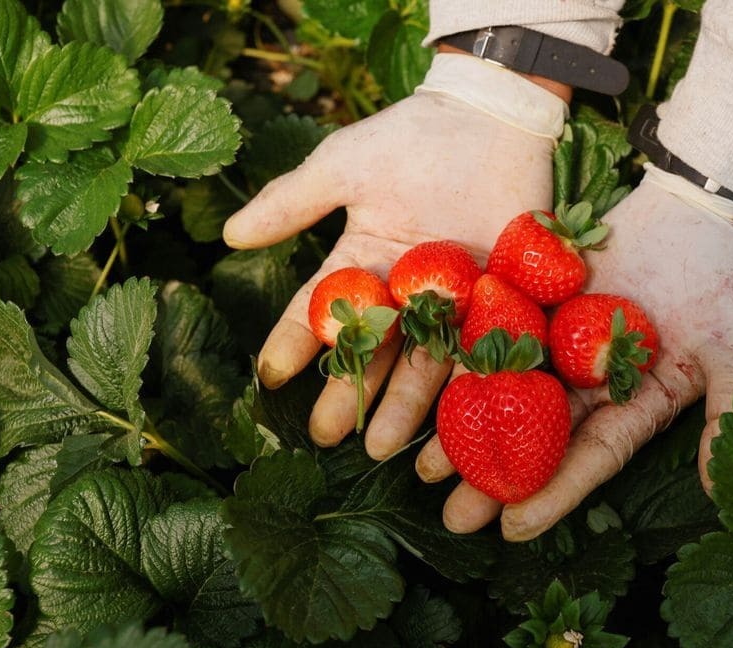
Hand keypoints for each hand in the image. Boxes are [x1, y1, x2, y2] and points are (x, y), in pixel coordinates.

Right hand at [223, 56, 559, 457]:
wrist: (492, 116)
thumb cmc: (414, 135)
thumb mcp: (344, 164)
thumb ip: (294, 201)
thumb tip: (231, 236)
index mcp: (363, 262)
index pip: (320, 310)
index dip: (295, 343)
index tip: (270, 377)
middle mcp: (404, 292)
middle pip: (371, 351)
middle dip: (348, 393)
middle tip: (327, 434)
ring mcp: (452, 302)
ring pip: (423, 364)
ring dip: (402, 407)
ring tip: (380, 447)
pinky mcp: (501, 303)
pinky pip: (482, 353)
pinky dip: (468, 390)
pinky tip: (453, 428)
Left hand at [415, 166, 732, 540]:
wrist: (704, 211)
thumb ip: (727, 417)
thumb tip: (719, 492)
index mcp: (635, 405)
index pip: (590, 457)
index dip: (553, 493)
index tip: (512, 529)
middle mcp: (590, 383)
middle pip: (536, 436)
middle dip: (495, 478)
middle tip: (454, 517)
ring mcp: (561, 342)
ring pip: (506, 391)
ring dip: (466, 428)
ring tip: (424, 468)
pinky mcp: (538, 298)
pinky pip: (496, 328)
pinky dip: (464, 355)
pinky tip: (427, 382)